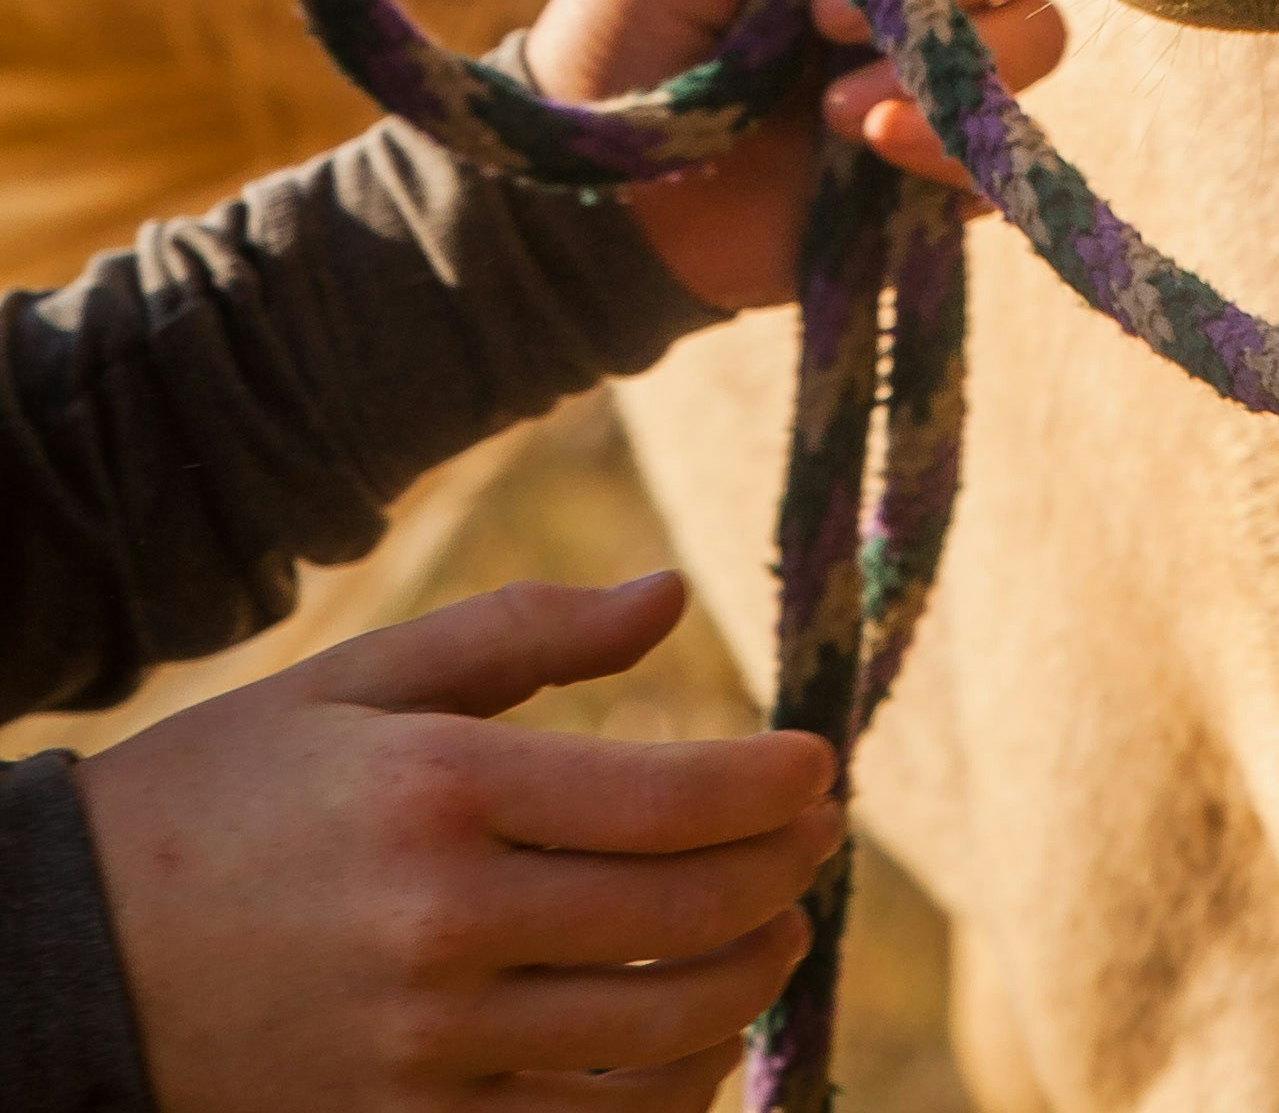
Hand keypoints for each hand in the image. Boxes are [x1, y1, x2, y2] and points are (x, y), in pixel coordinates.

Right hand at [80, 571, 835, 1112]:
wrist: (78, 953)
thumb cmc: (230, 792)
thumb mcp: (362, 677)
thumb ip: (523, 632)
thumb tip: (670, 596)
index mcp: (441, 791)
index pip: (669, 799)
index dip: (772, 785)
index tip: (821, 763)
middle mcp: (443, 926)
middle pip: (681, 917)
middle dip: (781, 875)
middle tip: (820, 840)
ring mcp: (425, 1049)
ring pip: (651, 1037)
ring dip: (746, 984)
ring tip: (776, 930)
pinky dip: (666, 1093)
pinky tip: (695, 1042)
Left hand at [532, 0, 1066, 311]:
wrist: (606, 185)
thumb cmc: (634, 21)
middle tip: (824, 12)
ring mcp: (940, 68)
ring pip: (1037, 33)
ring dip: (954, 55)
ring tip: (837, 103)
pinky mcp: (942, 162)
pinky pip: (1003, 141)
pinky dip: (948, 138)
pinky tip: (871, 142)